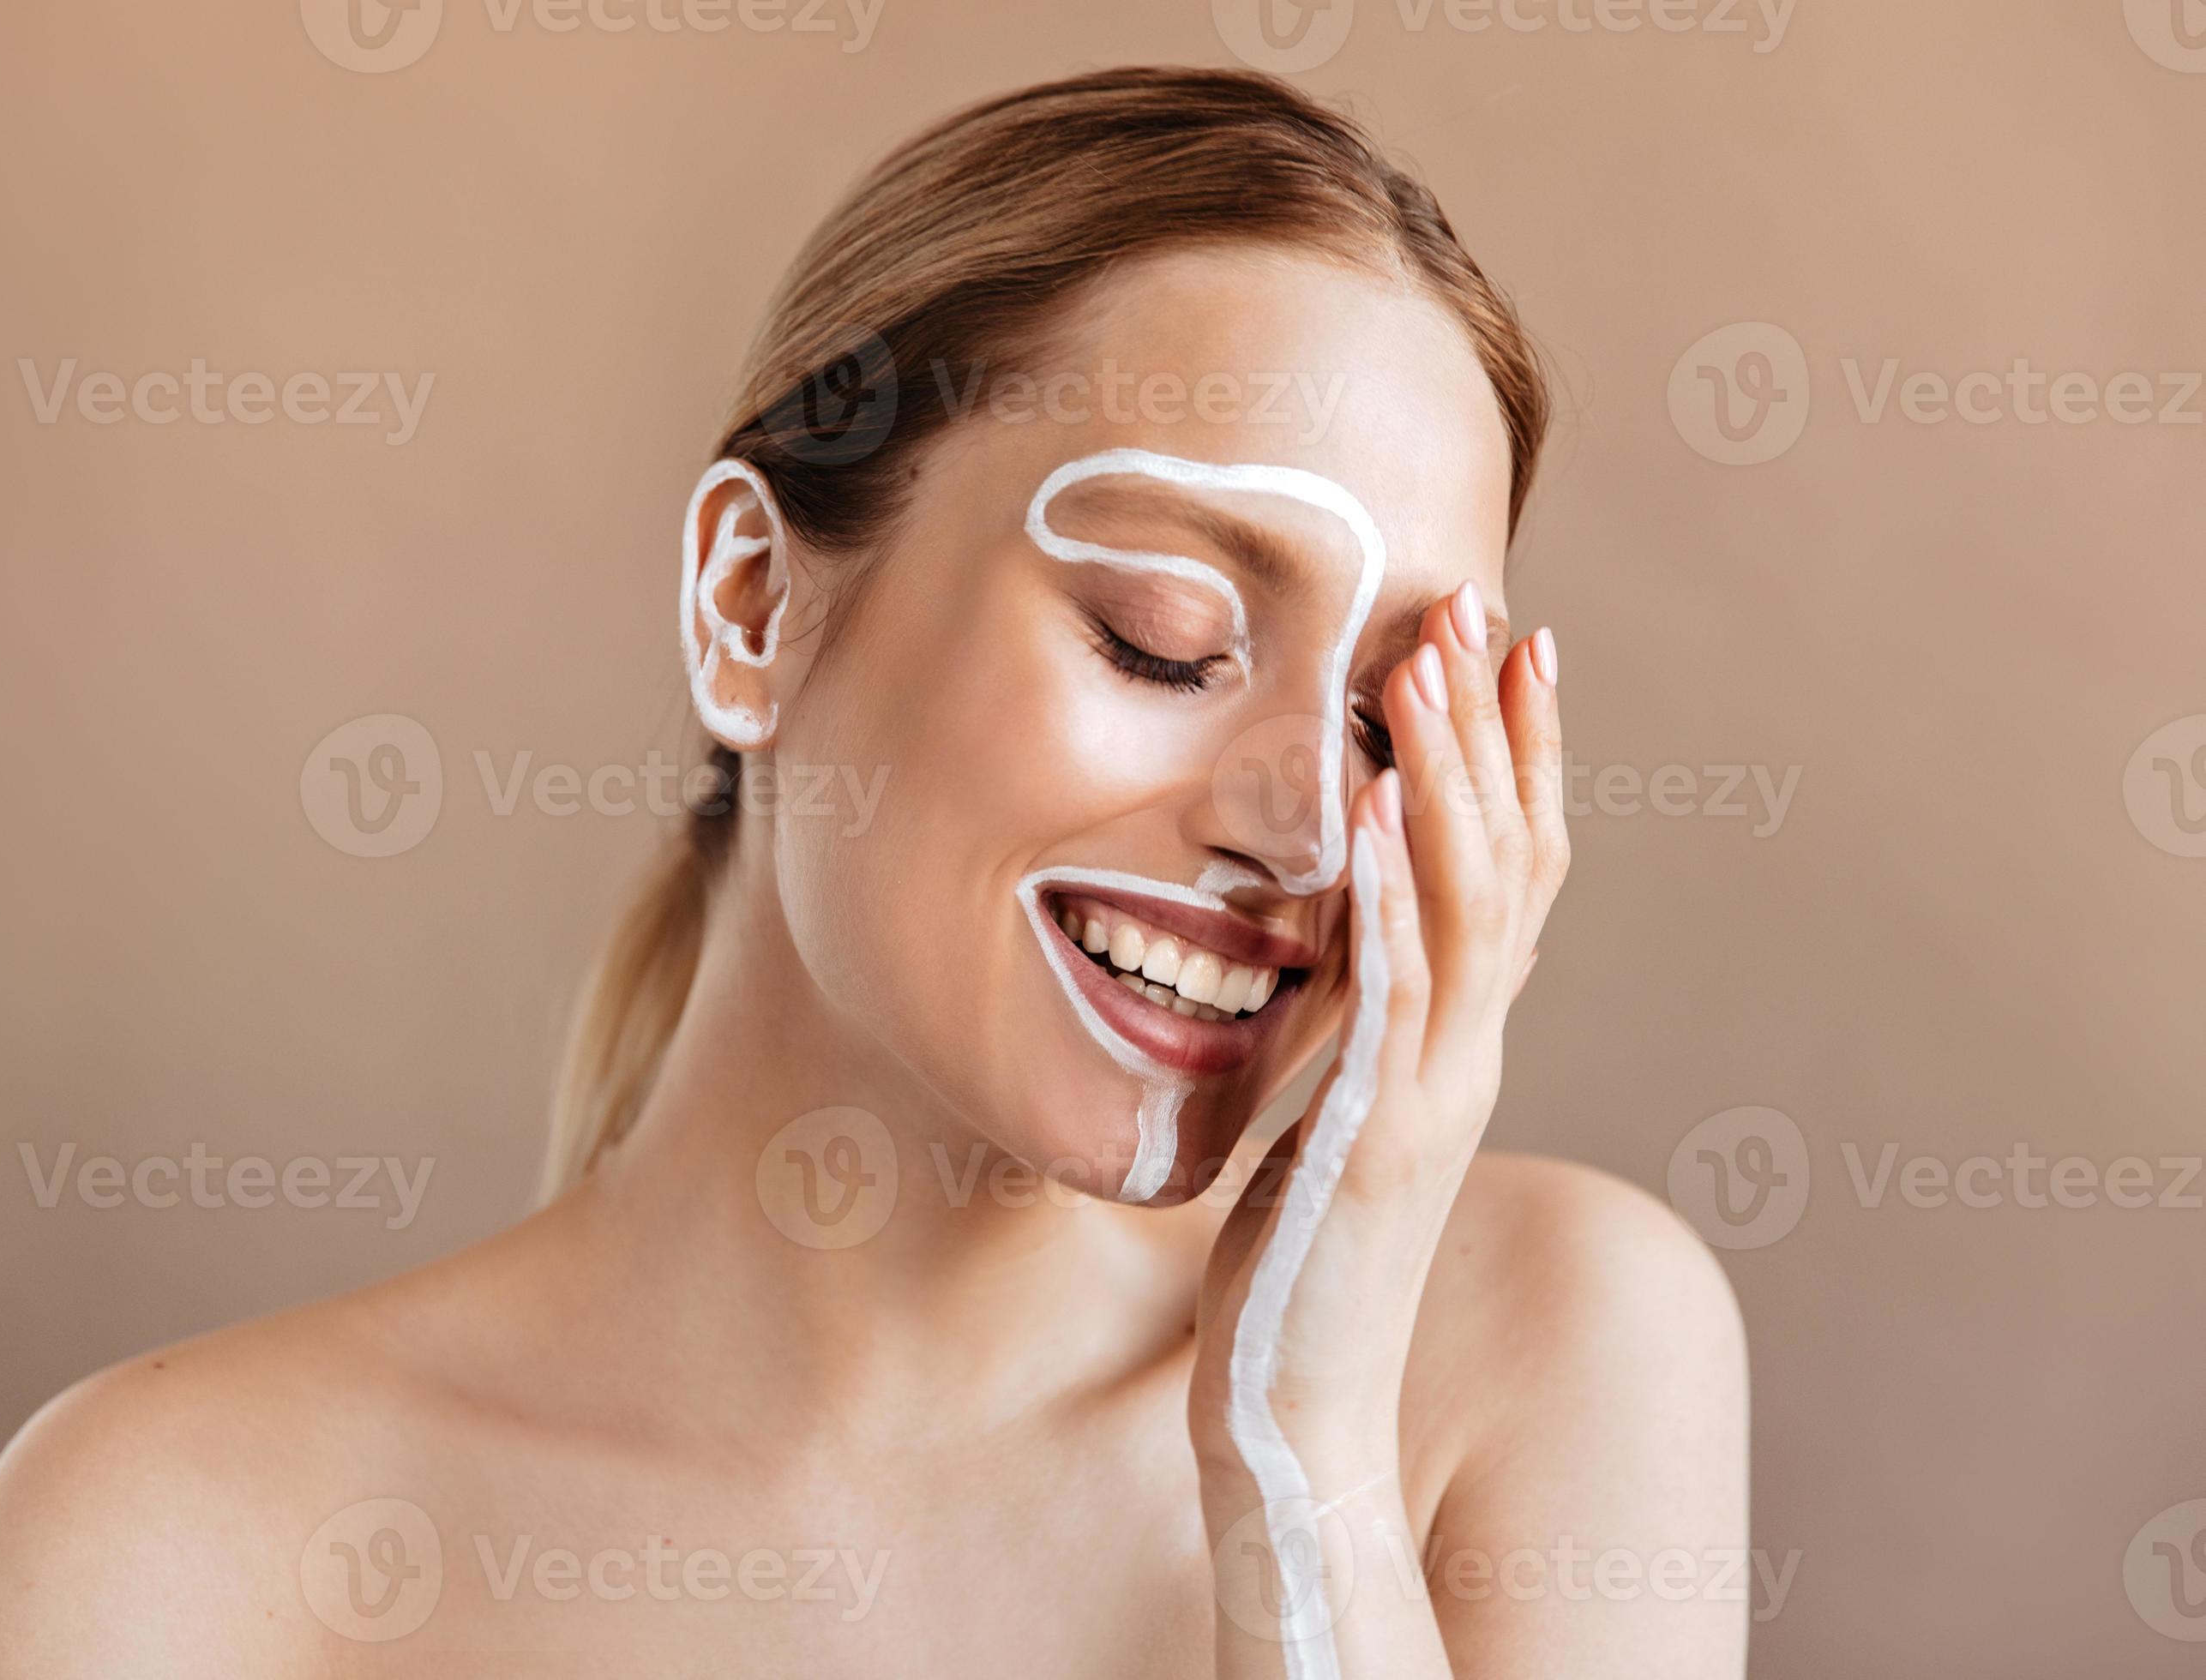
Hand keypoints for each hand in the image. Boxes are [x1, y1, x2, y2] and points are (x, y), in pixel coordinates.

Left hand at [1190, 583, 1567, 1500]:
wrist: (1299, 1416)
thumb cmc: (1299, 1273)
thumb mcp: (1331, 1122)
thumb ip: (1353, 1032)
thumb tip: (1339, 938)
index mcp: (1458, 1050)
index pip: (1512, 877)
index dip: (1522, 759)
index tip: (1514, 646)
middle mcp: (1468, 1057)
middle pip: (1509, 864)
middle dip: (1495, 730)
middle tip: (1483, 608)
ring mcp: (1432, 1096)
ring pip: (1464, 907)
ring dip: (1445, 775)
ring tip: (1424, 663)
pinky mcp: (1375, 1138)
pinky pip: (1391, 991)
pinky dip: (1384, 889)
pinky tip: (1364, 804)